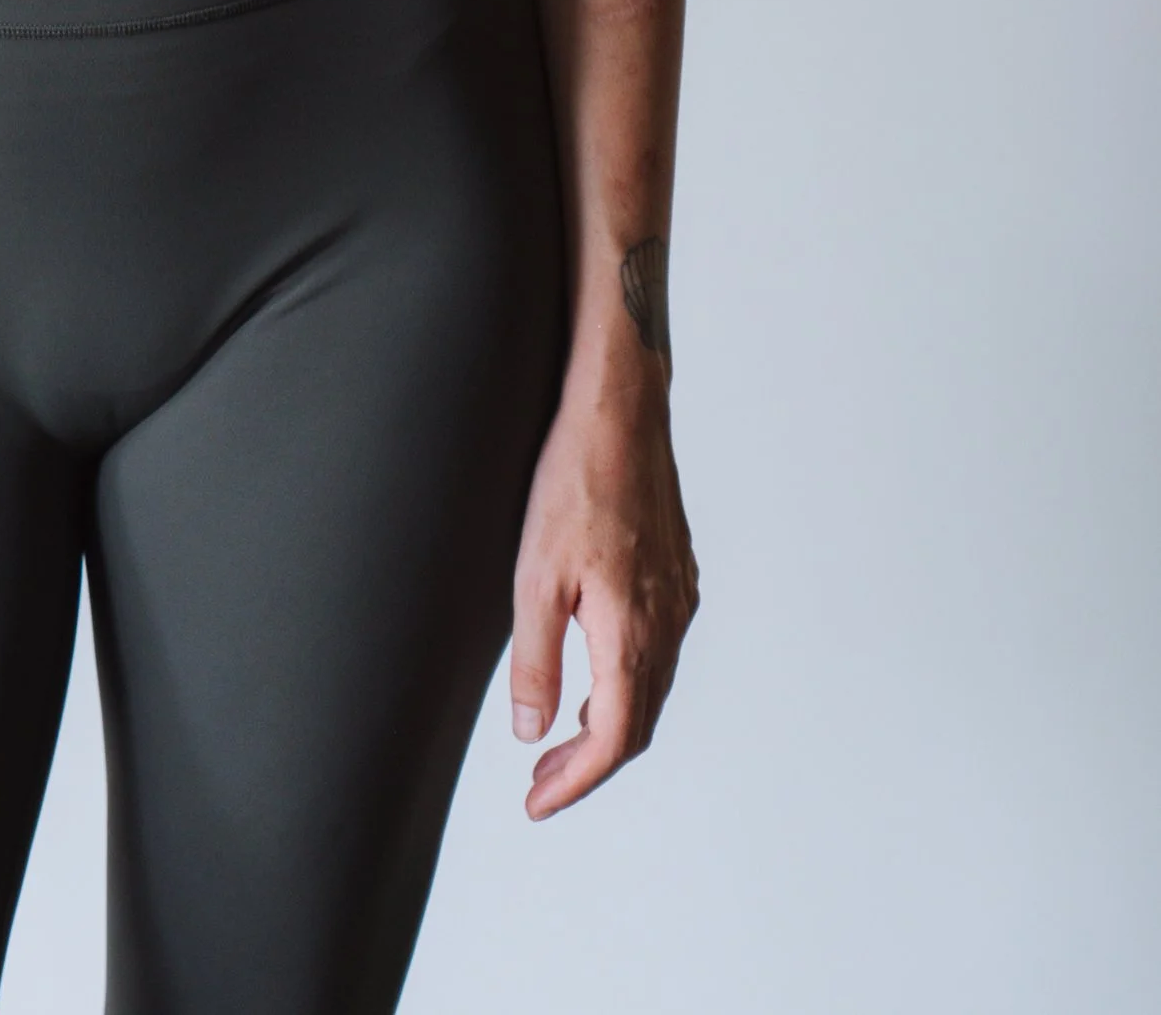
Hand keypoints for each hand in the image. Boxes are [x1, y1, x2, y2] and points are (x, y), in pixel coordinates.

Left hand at [508, 369, 697, 815]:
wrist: (621, 409)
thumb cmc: (573, 480)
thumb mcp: (535, 574)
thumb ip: (535, 659)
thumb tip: (532, 731)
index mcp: (633, 631)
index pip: (614, 738)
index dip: (577, 782)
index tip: (537, 802)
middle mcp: (668, 623)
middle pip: (639, 723)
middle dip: (590, 763)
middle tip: (541, 782)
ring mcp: (678, 596)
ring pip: (652, 687)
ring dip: (610, 723)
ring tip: (561, 739)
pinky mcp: (677, 572)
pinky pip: (660, 651)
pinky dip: (628, 682)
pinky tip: (595, 673)